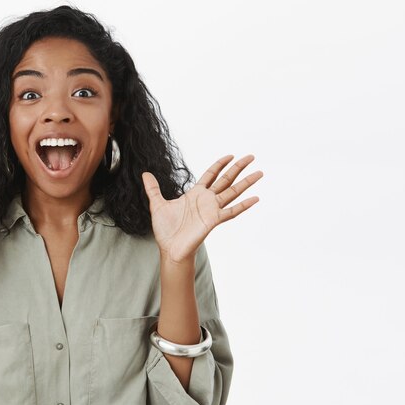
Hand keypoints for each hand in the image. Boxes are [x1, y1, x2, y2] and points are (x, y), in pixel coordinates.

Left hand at [142, 154, 262, 263]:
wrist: (169, 248)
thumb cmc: (166, 229)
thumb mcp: (157, 204)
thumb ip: (153, 189)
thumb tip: (145, 174)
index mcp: (195, 194)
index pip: (211, 175)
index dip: (220, 164)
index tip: (230, 155)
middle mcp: (206, 200)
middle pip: (226, 179)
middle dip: (238, 168)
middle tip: (251, 157)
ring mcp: (212, 209)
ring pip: (232, 192)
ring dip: (246, 183)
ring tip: (259, 173)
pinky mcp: (214, 220)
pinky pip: (232, 211)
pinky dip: (243, 205)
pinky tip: (255, 198)